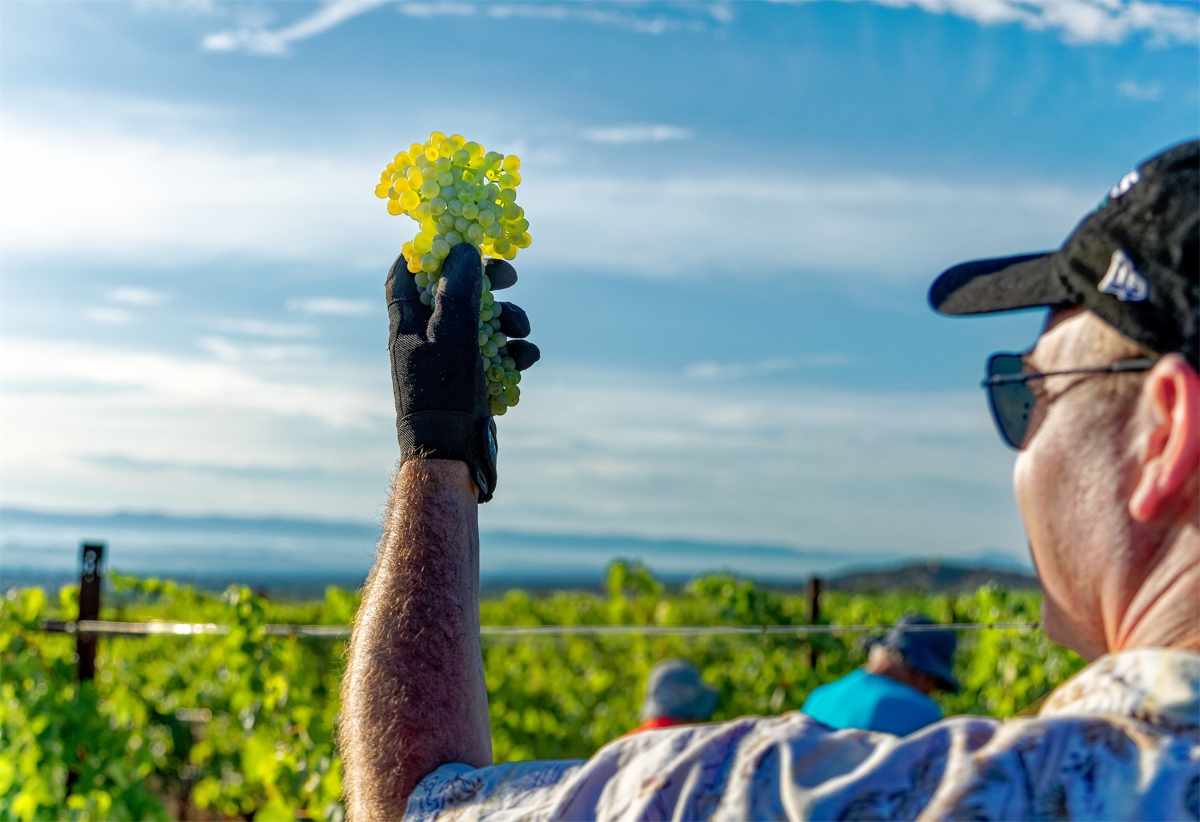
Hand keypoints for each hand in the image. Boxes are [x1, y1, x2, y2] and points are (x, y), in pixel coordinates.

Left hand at [386, 243, 539, 501]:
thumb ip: (458, 286)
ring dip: (509, 319)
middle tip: (510, 274)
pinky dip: (515, 352)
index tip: (454, 236)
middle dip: (486, 282)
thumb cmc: (442, 389)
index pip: (404, 275)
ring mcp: (452, 360)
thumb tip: (464, 247)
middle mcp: (427, 338)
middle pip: (456, 293)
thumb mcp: (451, 331)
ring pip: (484, 322)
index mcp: (408, 323)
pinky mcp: (475, 380)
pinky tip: (526, 358)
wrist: (451, 451)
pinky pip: (498, 354)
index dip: (425, 251)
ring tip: (521, 330)